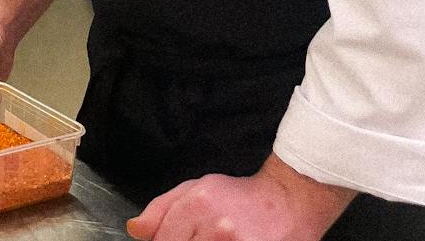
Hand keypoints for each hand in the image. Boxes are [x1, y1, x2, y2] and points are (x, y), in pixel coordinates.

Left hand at [126, 157, 354, 240]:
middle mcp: (217, 227)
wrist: (289, 202)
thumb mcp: (197, 189)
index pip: (163, 240)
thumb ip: (162, 209)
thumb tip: (135, 230)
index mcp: (198, 204)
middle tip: (197, 236)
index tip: (170, 240)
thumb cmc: (241, 196)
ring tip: (213, 238)